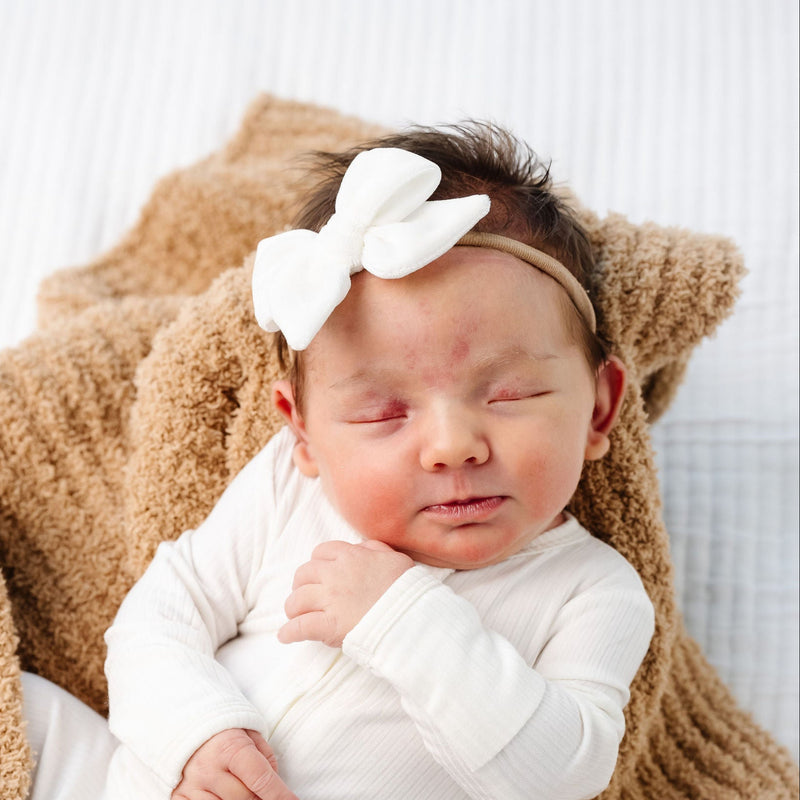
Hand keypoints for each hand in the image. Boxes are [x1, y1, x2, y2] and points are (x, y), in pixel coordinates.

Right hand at [172, 728, 297, 799]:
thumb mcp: (250, 735)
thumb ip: (266, 760)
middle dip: (259, 798)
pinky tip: (223, 796)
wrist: (183, 726)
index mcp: (229, 747)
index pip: (260, 778)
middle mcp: (208, 768)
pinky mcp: (177, 798)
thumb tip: (275, 788)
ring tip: (240, 790)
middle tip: (261, 791)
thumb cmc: (224, 732)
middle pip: (246, 798)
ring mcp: (191, 786)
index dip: (280, 795)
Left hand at [279, 539, 414, 647]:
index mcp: (350, 557)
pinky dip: (289, 632)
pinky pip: (299, 627)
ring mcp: (329, 600)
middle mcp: (335, 575)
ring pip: (296, 600)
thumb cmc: (406, 587)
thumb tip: (360, 548)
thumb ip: (374, 548)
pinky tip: (285, 636)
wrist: (411, 614)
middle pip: (303, 575)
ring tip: (296, 616)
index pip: (321, 552)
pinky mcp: (328, 625)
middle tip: (307, 595)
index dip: (318, 563)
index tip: (320, 574)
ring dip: (294, 608)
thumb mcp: (394, 557)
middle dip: (302, 585)